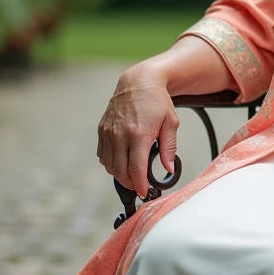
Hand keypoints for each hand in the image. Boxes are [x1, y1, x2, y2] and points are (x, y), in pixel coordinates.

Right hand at [97, 60, 178, 198]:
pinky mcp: (102, 130)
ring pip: (109, 165)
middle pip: (120, 171)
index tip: (144, 192)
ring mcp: (108, 132)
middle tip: (140, 186)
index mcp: (139, 134)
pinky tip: (122, 161)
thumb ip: (169, 148)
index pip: (136, 169)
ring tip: (132, 175)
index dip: (139, 185)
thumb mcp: (171, 123)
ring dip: (120, 175)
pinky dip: (111, 163)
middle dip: (130, 183)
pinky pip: (103, 155)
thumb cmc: (157, 101)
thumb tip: (168, 169)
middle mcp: (120, 134)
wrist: (139, 81)